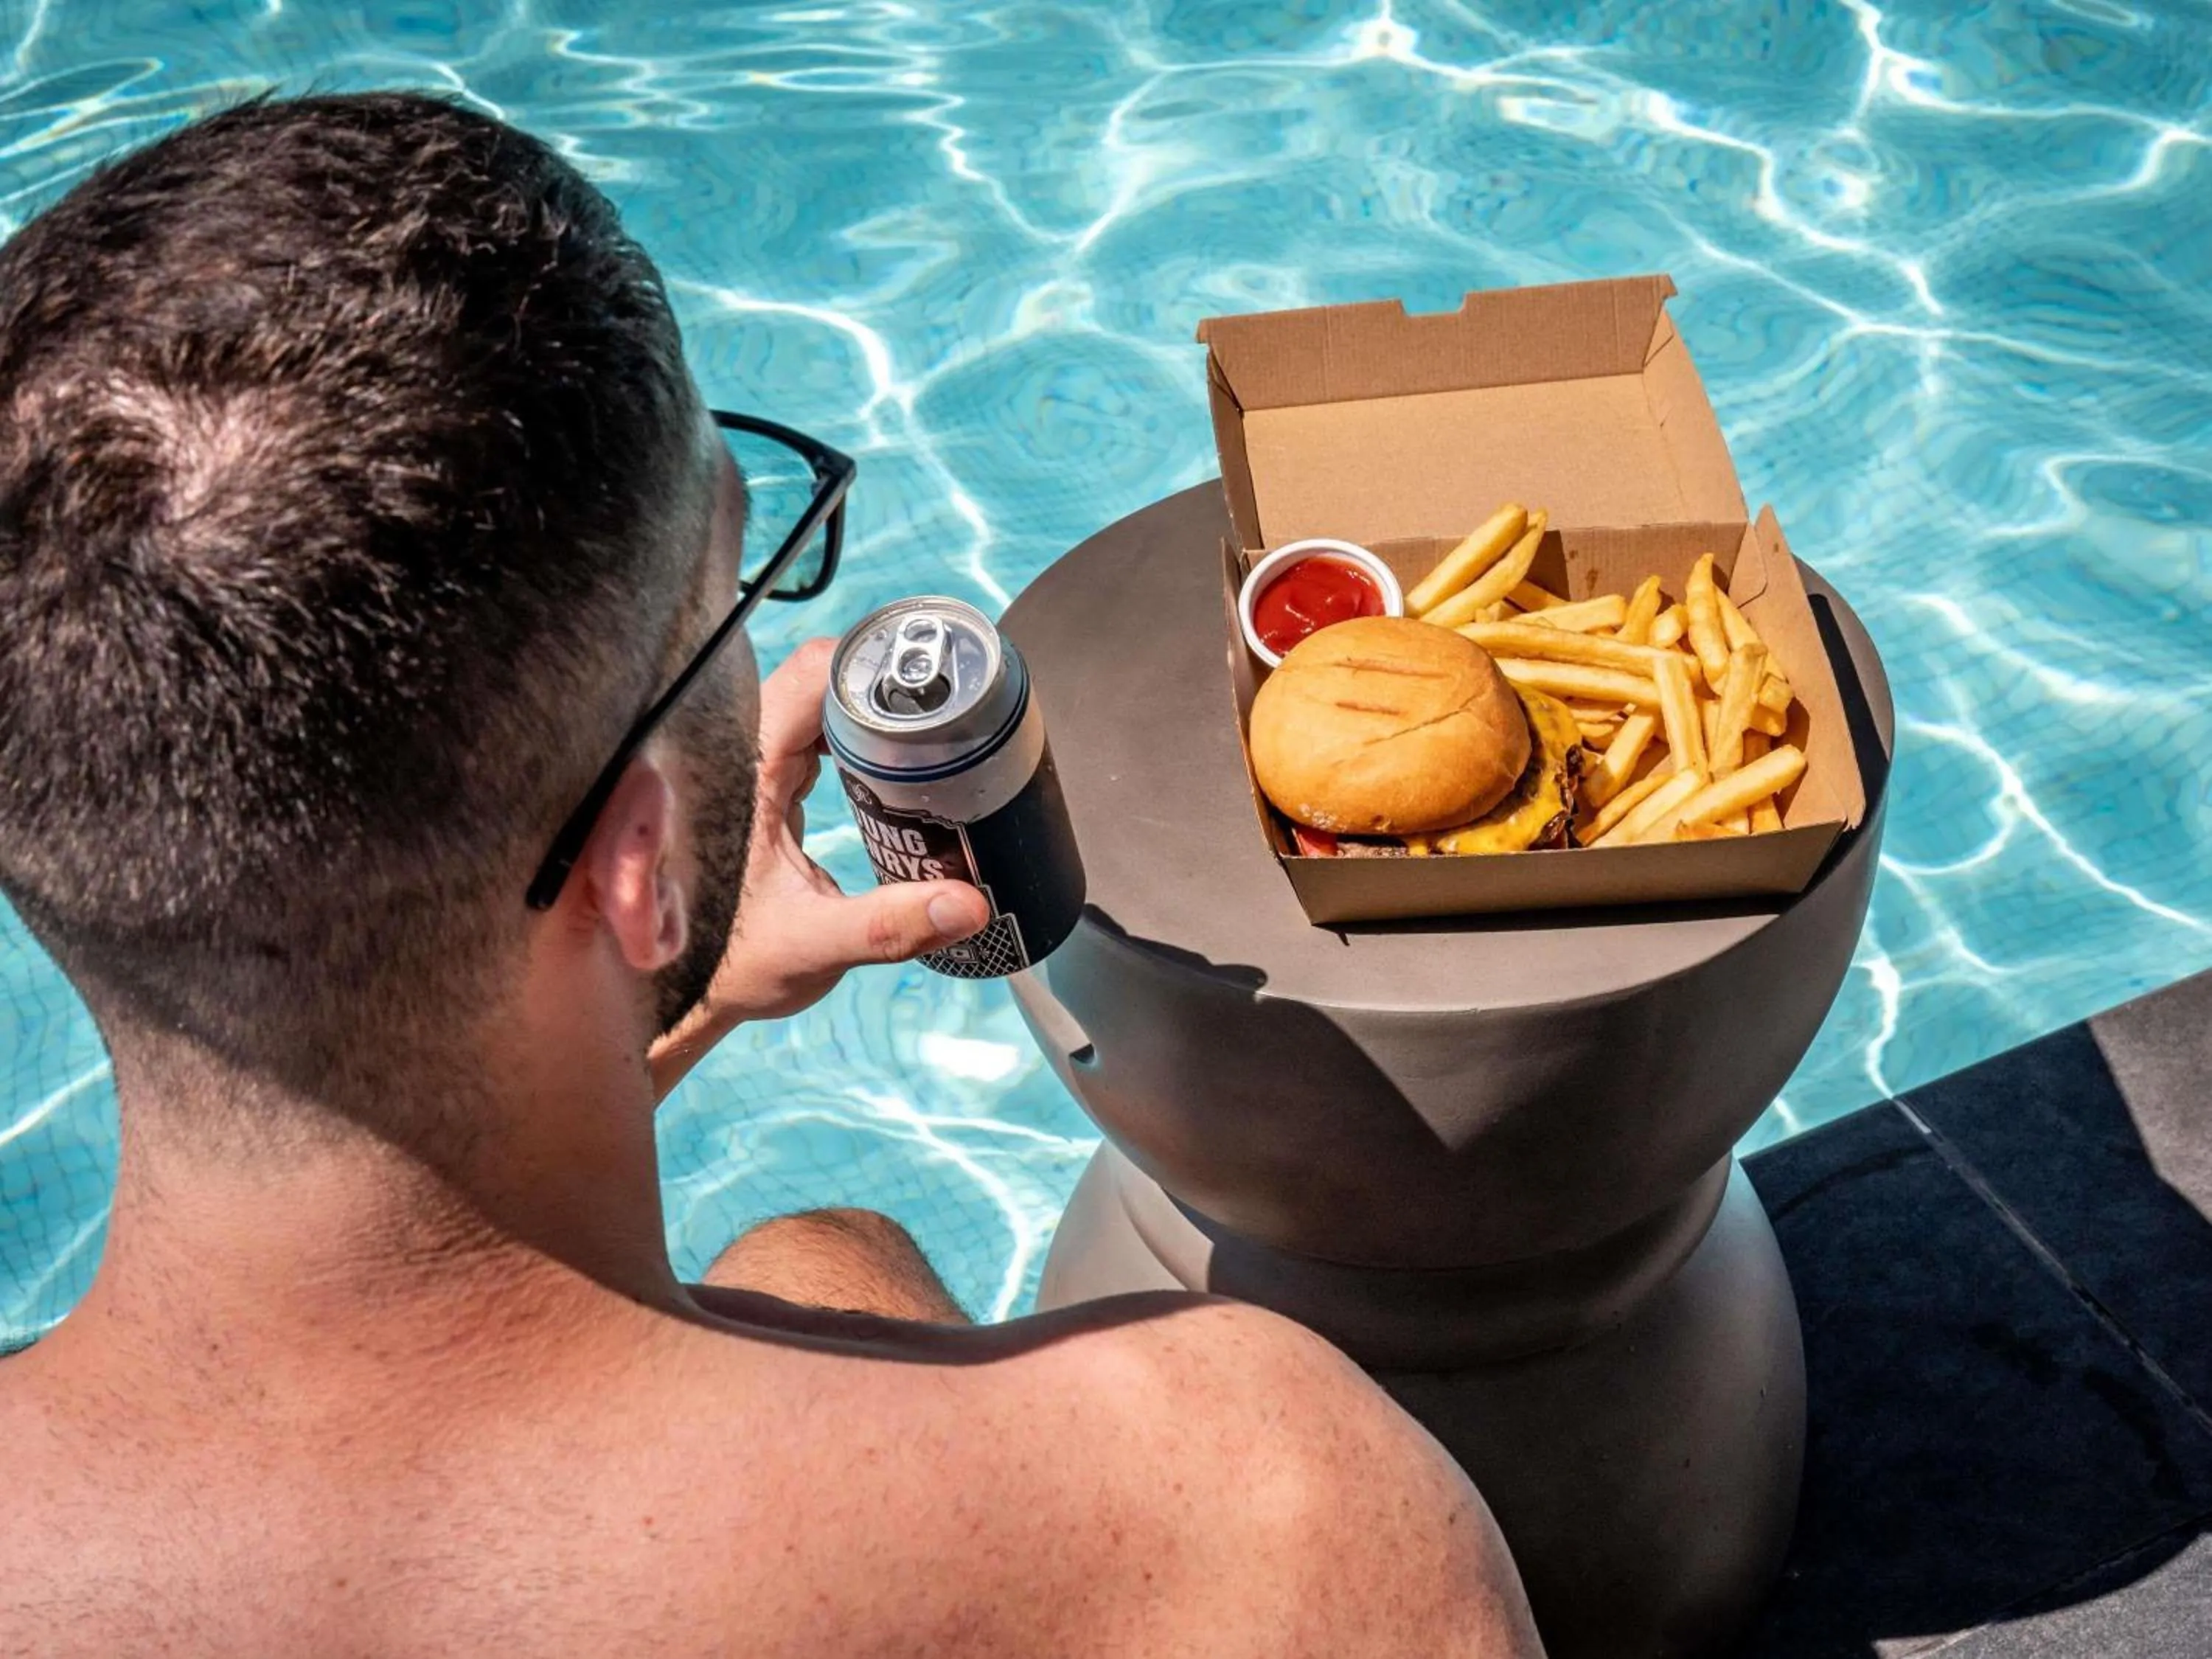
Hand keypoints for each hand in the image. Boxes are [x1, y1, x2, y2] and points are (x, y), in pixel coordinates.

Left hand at [649, 639, 990, 1098]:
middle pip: (819, 680)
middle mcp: (743, 757)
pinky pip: (819, 732)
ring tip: (933, 728)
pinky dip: (860, 733)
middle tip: (946, 706)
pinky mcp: (770, 783)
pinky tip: (897, 757)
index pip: (807, 681)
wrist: (687, 990)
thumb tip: (969, 905)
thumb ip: (890, 927)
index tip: (925, 681)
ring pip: (819, 702)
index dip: (868, 668)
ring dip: (873, 706)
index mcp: (743, 775)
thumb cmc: (727, 966)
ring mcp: (754, 766)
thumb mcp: (813, 947)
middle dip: (883, 683)